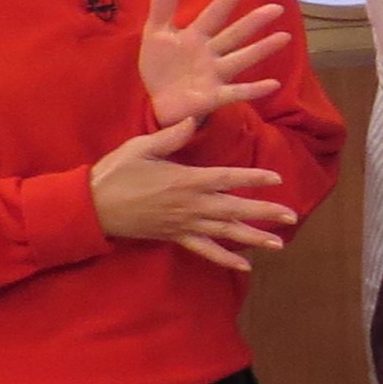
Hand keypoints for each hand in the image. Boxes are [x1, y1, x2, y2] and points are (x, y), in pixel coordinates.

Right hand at [89, 114, 296, 272]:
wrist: (91, 207)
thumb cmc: (116, 173)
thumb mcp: (141, 147)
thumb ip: (171, 135)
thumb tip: (194, 118)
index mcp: (185, 180)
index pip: (227, 178)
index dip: (253, 178)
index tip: (276, 178)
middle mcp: (190, 204)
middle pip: (234, 208)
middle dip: (264, 211)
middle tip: (291, 216)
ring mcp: (184, 223)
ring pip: (225, 231)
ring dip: (253, 237)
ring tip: (279, 244)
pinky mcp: (175, 237)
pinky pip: (204, 250)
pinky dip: (224, 258)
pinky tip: (244, 265)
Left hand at [139, 0, 287, 127]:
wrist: (157, 101)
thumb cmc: (161, 67)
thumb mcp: (155, 33)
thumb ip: (162, 4)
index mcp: (196, 37)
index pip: (213, 15)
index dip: (227, 0)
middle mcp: (211, 53)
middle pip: (234, 35)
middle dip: (254, 22)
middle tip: (277, 8)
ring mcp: (215, 75)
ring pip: (241, 59)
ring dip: (262, 49)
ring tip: (284, 37)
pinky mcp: (214, 97)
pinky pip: (236, 92)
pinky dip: (254, 89)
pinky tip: (273, 84)